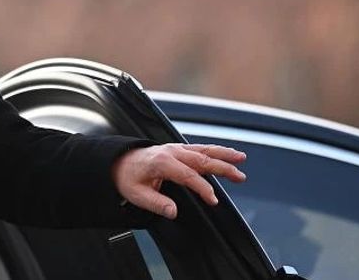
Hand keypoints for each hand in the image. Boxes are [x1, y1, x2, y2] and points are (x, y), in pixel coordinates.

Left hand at [111, 143, 246, 219]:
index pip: (188, 176)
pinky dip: (215, 151)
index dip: (203, 188)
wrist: (117, 161)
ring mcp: (174, 148)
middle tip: (240, 177)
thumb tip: (172, 211)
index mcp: (161, 162)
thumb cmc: (126, 177)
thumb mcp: (136, 194)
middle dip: (222, 167)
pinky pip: (199, 148)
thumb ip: (156, 203)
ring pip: (203, 150)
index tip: (213, 200)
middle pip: (201, 159)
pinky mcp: (177, 149)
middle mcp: (170, 152)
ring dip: (223, 154)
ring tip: (241, 158)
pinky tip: (227, 154)